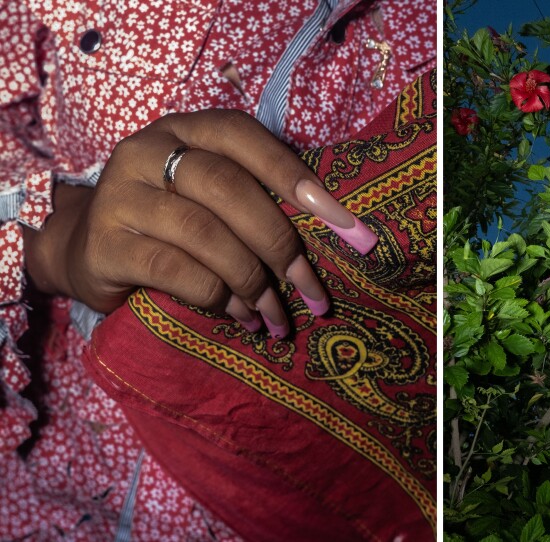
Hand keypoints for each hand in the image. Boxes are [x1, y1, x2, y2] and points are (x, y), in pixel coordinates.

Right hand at [23, 109, 376, 336]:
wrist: (86, 249)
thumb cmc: (171, 220)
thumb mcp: (207, 193)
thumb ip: (257, 195)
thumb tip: (342, 232)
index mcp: (184, 130)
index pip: (244, 136)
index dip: (294, 174)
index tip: (341, 220)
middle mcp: (147, 151)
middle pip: (228, 187)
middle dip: (279, 241)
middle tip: (309, 286)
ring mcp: (120, 196)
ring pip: (205, 233)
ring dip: (252, 279)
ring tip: (276, 312)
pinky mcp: (106, 244)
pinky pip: (176, 270)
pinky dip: (218, 296)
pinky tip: (239, 314)